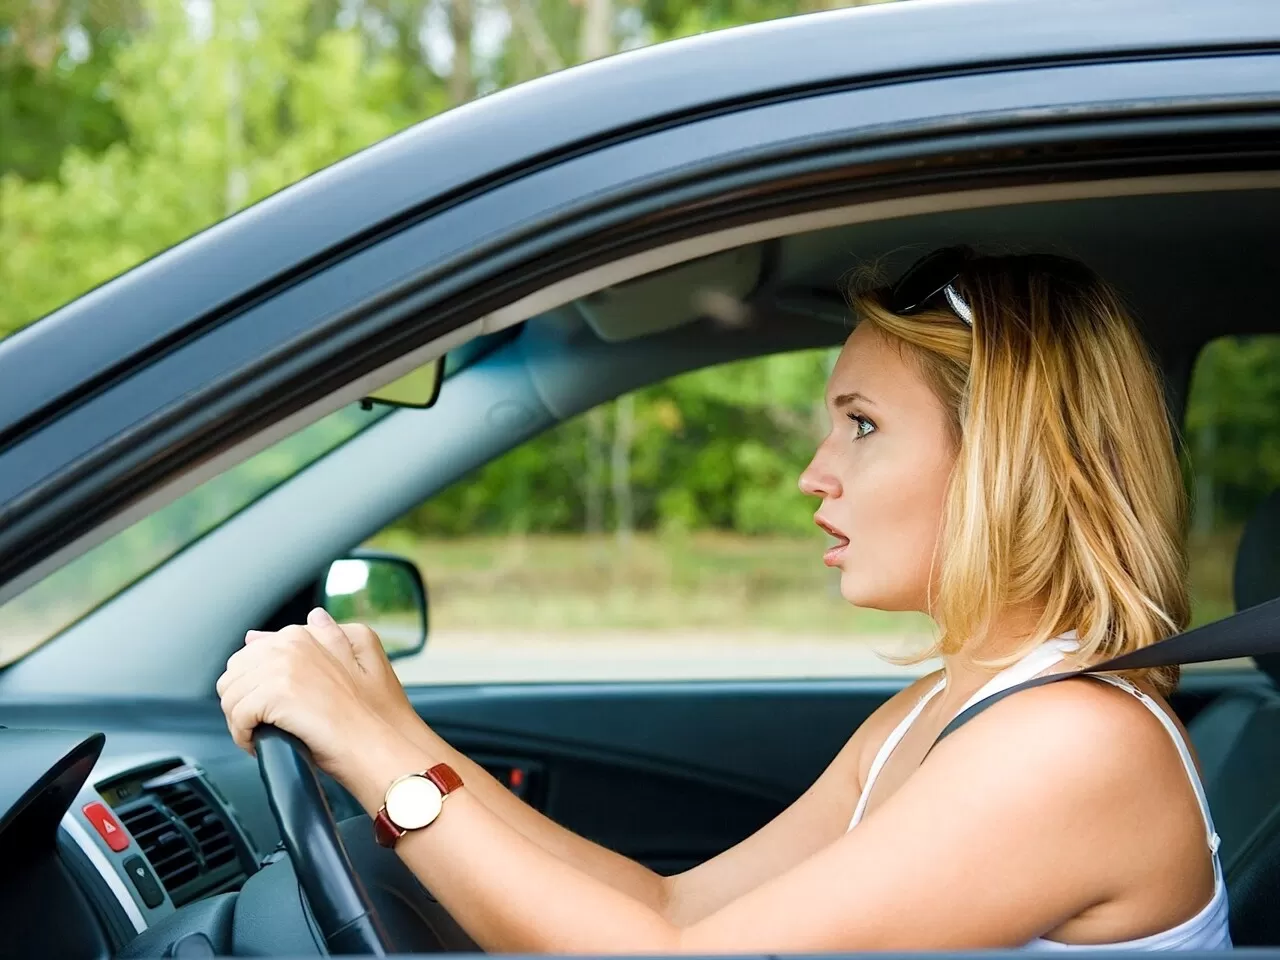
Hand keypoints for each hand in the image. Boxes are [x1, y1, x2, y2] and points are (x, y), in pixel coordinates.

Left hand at [215, 615, 408, 787]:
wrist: (381, 746)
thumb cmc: (375, 716)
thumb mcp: (365, 660)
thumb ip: (332, 636)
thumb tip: (314, 617)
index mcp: (304, 635)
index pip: (251, 655)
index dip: (257, 687)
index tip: (273, 707)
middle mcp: (290, 644)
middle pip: (234, 673)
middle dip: (244, 702)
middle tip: (266, 725)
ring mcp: (281, 667)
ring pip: (230, 695)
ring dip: (241, 721)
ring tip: (263, 736)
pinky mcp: (274, 694)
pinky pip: (236, 716)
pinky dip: (243, 737)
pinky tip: (261, 745)